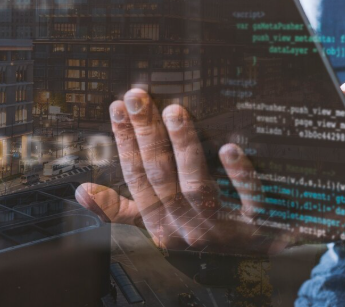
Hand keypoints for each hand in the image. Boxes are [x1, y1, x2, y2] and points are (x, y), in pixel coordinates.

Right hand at [75, 89, 289, 254]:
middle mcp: (188, 228)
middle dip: (146, 135)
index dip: (125, 143)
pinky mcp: (259, 223)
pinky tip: (230, 148)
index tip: (117, 108)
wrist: (263, 248)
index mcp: (162, 225)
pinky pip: (248, 200)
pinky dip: (239, 175)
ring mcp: (223, 228)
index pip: (137, 179)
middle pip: (162, 178)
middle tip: (137, 97)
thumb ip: (122, 209)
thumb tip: (81, 191)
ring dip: (184, 148)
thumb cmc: (206, 230)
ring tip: (175, 112)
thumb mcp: (160, 223)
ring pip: (196, 187)